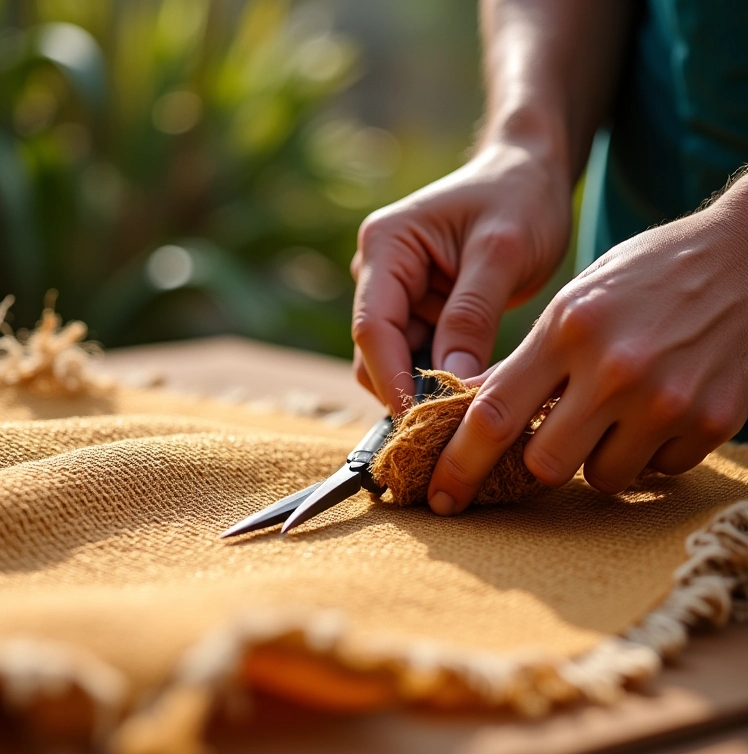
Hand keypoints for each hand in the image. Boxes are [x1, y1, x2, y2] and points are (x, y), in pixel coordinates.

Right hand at [351, 141, 571, 412]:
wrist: (531, 173)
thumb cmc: (519, 196)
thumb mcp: (502, 251)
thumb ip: (472, 315)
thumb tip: (452, 384)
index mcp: (386, 246)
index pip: (372, 328)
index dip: (392, 380)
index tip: (420, 424)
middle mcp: (380, 272)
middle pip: (376, 351)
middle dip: (408, 389)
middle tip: (452, 430)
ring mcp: (398, 293)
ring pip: (398, 360)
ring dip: (427, 388)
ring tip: (469, 416)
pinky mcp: (421, 311)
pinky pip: (421, 356)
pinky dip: (442, 378)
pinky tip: (472, 395)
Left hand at [428, 183, 747, 514]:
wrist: (744, 257)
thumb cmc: (643, 278)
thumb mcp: (572, 303)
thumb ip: (525, 362)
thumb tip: (471, 414)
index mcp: (567, 329)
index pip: (493, 416)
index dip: (457, 465)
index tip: (439, 495)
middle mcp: (615, 368)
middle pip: (544, 465)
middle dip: (538, 460)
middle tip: (551, 434)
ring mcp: (669, 399)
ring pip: (602, 478)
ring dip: (596, 458)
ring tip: (615, 413)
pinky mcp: (715, 422)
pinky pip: (658, 471)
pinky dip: (649, 453)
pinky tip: (659, 409)